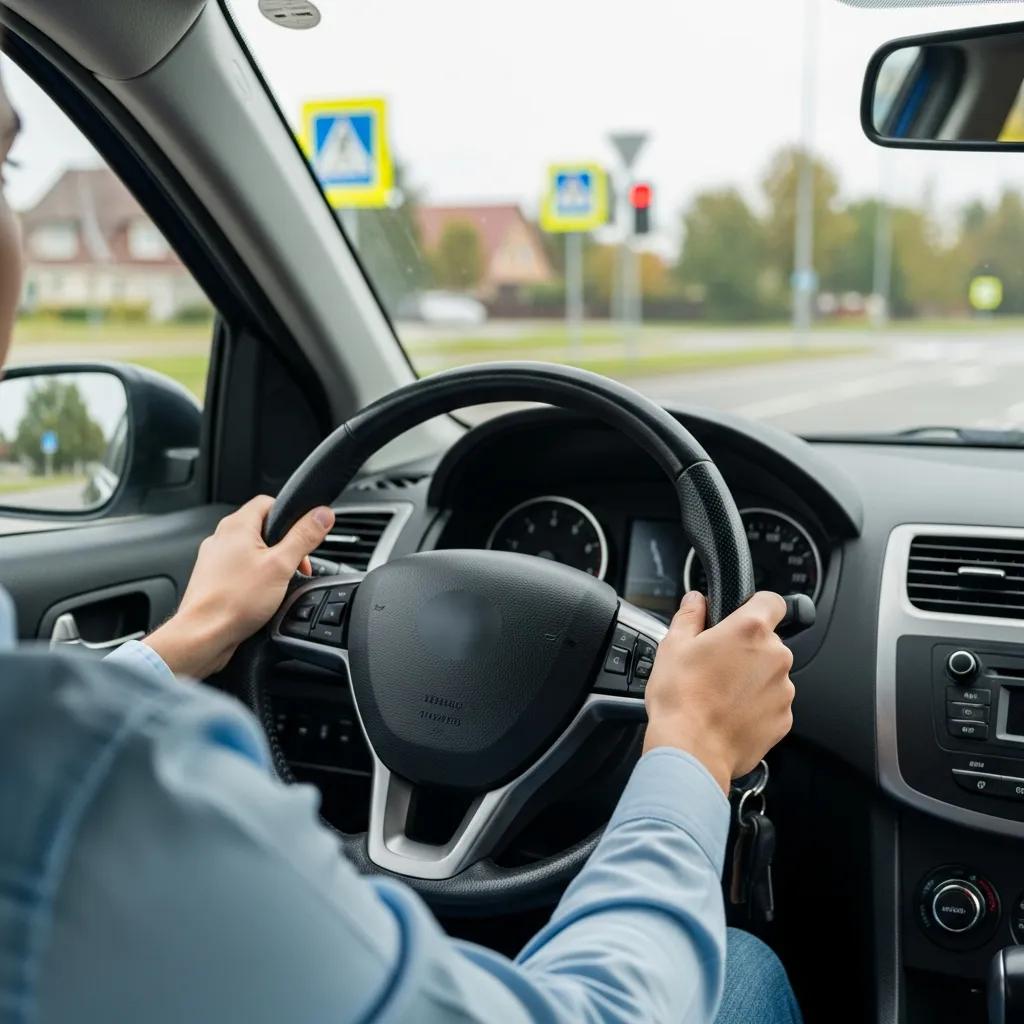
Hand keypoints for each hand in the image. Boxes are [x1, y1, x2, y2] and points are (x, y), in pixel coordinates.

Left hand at [144, 495, 334, 677]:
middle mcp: (221, 538)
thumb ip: (304, 537)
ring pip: (252, 551)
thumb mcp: (281, 565)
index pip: (268, 502)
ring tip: (279, 584)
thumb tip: (322, 514)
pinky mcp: (213, 579)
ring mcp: (214, 559)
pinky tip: (262, 596)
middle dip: (284, 546)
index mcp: (236, 526)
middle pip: (262, 528)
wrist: (203, 635)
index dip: (291, 515)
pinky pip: (241, 570)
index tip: (304, 534)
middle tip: (296, 566)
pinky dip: (255, 578)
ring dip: (271, 564)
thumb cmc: (234, 601)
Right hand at [642, 590, 794, 794]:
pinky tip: (728, 713)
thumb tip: (695, 600)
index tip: (743, 614)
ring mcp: (783, 690)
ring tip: (719, 693)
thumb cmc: (681, 698)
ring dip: (752, 678)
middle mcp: (775, 657)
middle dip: (747, 648)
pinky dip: (755, 705)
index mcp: (750, 630)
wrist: (691, 750)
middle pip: (768, 641)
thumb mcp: (673, 646)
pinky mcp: (783, 719)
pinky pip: (772, 703)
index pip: (772, 601)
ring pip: (770, 674)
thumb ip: (689, 615)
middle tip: (716, 663)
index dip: (757, 604)